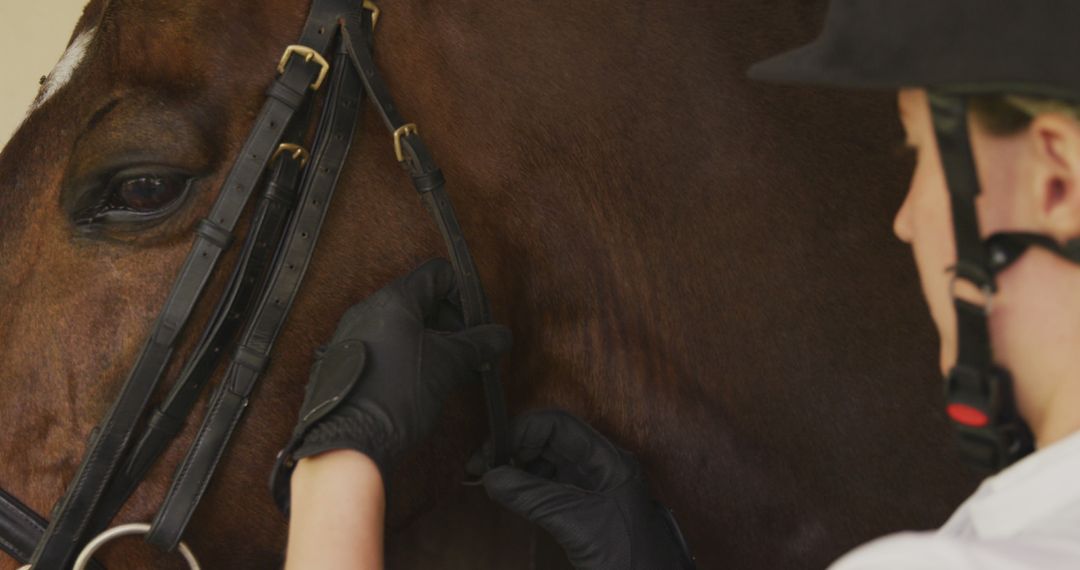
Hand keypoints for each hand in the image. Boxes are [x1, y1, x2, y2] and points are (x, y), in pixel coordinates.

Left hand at [270, 258, 511, 512]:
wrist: (346, 442)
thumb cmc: (397, 395)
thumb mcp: (447, 366)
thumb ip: (478, 344)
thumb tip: (501, 335)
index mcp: (394, 300)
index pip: (438, 274)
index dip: (465, 294)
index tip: (477, 326)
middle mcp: (368, 309)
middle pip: (420, 299)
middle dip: (451, 322)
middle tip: (468, 352)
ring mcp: (352, 335)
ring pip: (402, 325)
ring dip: (431, 341)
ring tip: (448, 372)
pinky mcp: (344, 361)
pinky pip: (383, 345)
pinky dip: (408, 356)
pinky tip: (419, 383)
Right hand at [468, 410, 694, 569]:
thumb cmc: (627, 557)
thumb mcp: (577, 524)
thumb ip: (534, 498)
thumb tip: (490, 476)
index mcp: (608, 459)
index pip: (559, 425)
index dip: (522, 431)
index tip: (491, 452)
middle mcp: (601, 465)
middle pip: (551, 439)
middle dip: (516, 447)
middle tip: (481, 467)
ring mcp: (594, 486)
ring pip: (549, 461)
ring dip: (519, 465)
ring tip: (491, 480)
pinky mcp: (586, 507)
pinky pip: (552, 484)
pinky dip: (528, 484)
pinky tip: (511, 493)